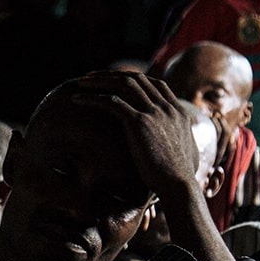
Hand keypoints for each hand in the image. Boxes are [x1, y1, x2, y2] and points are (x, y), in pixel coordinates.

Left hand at [71, 72, 202, 200]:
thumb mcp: (182, 152)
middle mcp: (167, 107)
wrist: (179, 185)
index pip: (155, 83)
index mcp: (177, 111)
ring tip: (81, 84)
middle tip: (91, 78)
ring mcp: (154, 113)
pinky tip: (77, 100)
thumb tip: (170, 145)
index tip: (115, 80)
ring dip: (100, 81)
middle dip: (112, 75)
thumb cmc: (177, 177)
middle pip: (137, 79)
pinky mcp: (140, 123)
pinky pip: (112, 102)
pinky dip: (93, 98)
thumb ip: (175, 141)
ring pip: (124, 85)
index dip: (133, 78)